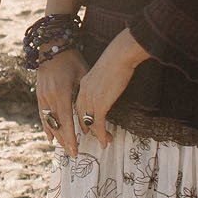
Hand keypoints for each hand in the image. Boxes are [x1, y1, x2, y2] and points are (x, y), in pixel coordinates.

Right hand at [35, 48, 85, 155]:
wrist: (51, 46)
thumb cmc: (71, 59)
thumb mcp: (82, 73)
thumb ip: (84, 92)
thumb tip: (93, 110)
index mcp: (61, 92)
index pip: (66, 120)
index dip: (71, 136)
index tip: (76, 149)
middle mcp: (49, 97)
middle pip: (57, 125)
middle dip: (65, 141)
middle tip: (73, 154)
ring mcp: (42, 96)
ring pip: (49, 122)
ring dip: (57, 136)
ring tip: (64, 148)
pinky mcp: (39, 94)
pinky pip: (42, 114)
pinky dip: (47, 127)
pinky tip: (51, 137)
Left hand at [75, 31, 147, 150]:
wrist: (119, 55)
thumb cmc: (116, 60)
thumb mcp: (104, 73)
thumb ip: (101, 83)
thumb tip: (107, 90)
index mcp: (83, 84)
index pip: (79, 106)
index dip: (81, 118)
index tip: (85, 126)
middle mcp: (84, 93)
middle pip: (81, 116)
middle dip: (86, 129)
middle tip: (93, 137)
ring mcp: (91, 99)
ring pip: (89, 122)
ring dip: (97, 135)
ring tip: (104, 141)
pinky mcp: (100, 103)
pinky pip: (98, 124)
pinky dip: (102, 134)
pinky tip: (106, 140)